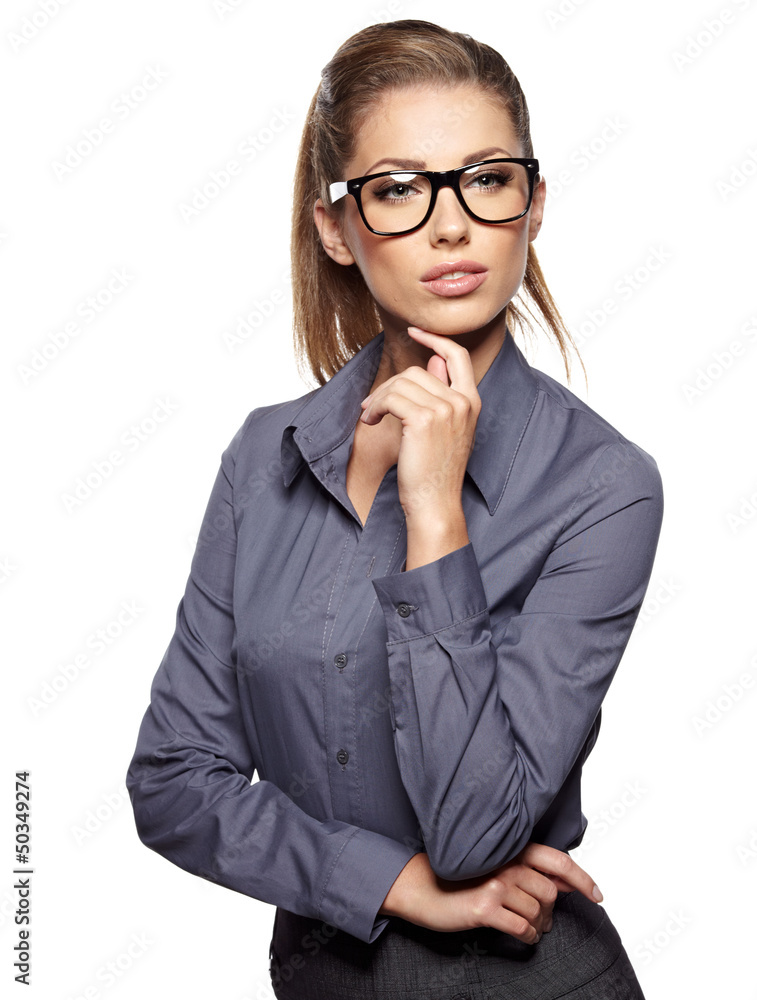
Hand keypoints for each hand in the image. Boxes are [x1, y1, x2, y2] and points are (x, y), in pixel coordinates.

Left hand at [360, 326, 481, 523]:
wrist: (435, 502)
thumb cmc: (435, 470)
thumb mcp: (444, 428)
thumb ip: (441, 392)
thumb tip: (433, 360)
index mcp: (471, 402)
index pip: (457, 355)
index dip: (435, 339)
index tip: (415, 331)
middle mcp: (463, 402)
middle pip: (416, 371)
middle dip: (389, 386)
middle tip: (372, 406)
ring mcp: (446, 410)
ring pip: (401, 383)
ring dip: (379, 399)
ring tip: (371, 416)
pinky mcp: (424, 420)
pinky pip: (392, 398)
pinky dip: (376, 407)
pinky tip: (372, 421)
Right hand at [379, 843, 601, 944]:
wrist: (421, 888)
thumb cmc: (459, 878)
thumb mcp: (495, 867)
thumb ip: (528, 870)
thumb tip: (567, 882)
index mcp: (510, 849)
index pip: (557, 861)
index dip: (583, 879)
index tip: (598, 895)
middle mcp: (505, 862)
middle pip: (549, 893)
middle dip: (550, 912)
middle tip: (541, 921)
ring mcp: (495, 883)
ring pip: (537, 912)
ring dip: (538, 926)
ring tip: (527, 927)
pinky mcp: (484, 906)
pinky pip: (522, 928)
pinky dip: (527, 936)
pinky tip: (521, 935)